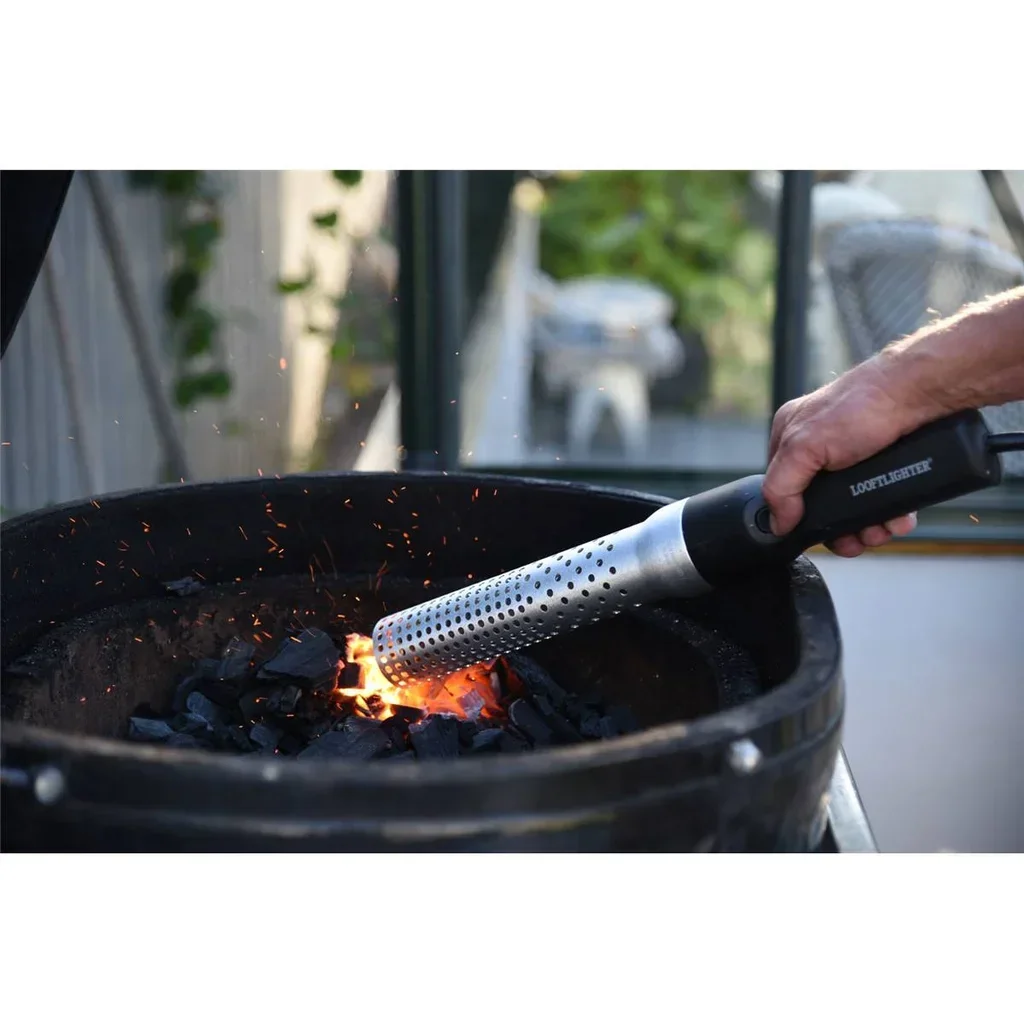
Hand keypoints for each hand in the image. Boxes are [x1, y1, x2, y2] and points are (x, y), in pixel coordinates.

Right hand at [763, 361, 923, 556]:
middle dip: (840, 528)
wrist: (922, 393)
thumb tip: (778, 523)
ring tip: (880, 529)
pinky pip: (885, 501)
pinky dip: (892, 515)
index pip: (783, 488)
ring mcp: (856, 459)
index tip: (814, 534)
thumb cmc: (863, 403)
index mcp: (792, 439)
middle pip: (822, 505)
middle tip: (853, 539)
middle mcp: (823, 449)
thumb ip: (781, 486)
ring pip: (856, 508)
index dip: (797, 515)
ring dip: (868, 527)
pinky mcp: (887, 466)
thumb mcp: (804, 446)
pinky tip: (898, 518)